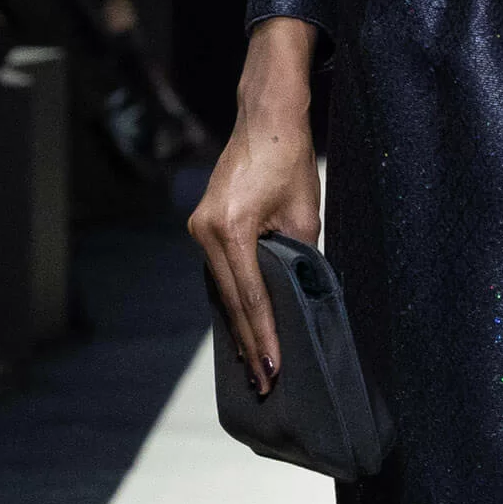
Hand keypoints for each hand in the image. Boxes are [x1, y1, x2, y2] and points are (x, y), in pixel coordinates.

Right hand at [188, 16, 321, 392]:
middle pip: (231, 301)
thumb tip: (299, 299)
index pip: (251, 297)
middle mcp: (205, 231)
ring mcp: (198, 228)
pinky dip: (232, 301)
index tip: (275, 370)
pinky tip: (244, 328)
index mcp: (231, 229)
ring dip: (240, 326)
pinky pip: (219, 273)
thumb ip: (298, 260)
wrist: (266, 118)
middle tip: (265, 384)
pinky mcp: (203, 225)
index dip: (265, 337)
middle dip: (250, 343)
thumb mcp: (304, 215)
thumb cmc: (291, 160)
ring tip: (256, 367)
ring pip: (221, 290)